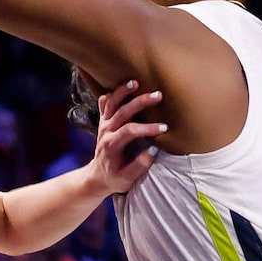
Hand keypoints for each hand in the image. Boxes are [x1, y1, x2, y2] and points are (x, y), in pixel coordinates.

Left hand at [84, 83, 165, 198]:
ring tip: (136, 82)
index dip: (147, 128)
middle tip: (158, 95)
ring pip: (111, 104)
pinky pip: (104, 105)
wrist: (97, 176)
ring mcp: (103, 125)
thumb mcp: (128, 178)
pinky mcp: (103, 122)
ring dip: (122, 91)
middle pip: (122, 112)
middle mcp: (105, 132)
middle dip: (140, 102)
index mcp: (111, 146)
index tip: (164, 128)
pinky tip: (121, 87)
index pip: (129, 131)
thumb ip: (140, 166)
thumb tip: (154, 150)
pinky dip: (110, 95)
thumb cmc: (115, 177)